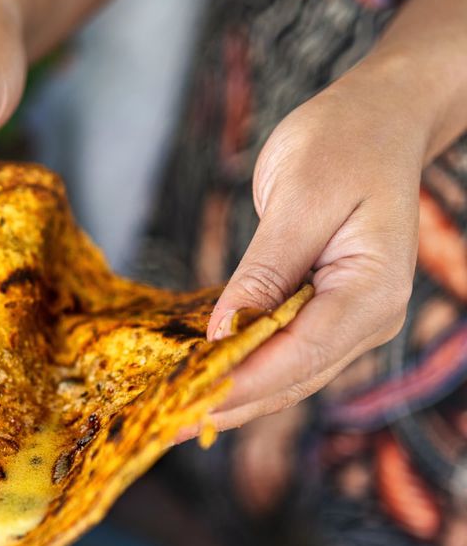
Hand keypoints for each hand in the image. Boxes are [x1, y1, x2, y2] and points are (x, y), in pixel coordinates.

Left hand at [203, 62, 423, 430]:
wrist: (381, 119)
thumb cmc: (345, 142)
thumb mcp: (299, 197)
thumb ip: (264, 270)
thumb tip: (223, 332)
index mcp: (373, 291)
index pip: (300, 353)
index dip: (242, 383)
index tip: (187, 403)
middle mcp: (370, 318)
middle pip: (293, 378)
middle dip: (230, 404)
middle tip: (164, 426)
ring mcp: (352, 321)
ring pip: (288, 375)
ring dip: (233, 397)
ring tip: (173, 417)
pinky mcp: (329, 313)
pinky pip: (284, 352)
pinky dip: (244, 368)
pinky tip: (203, 382)